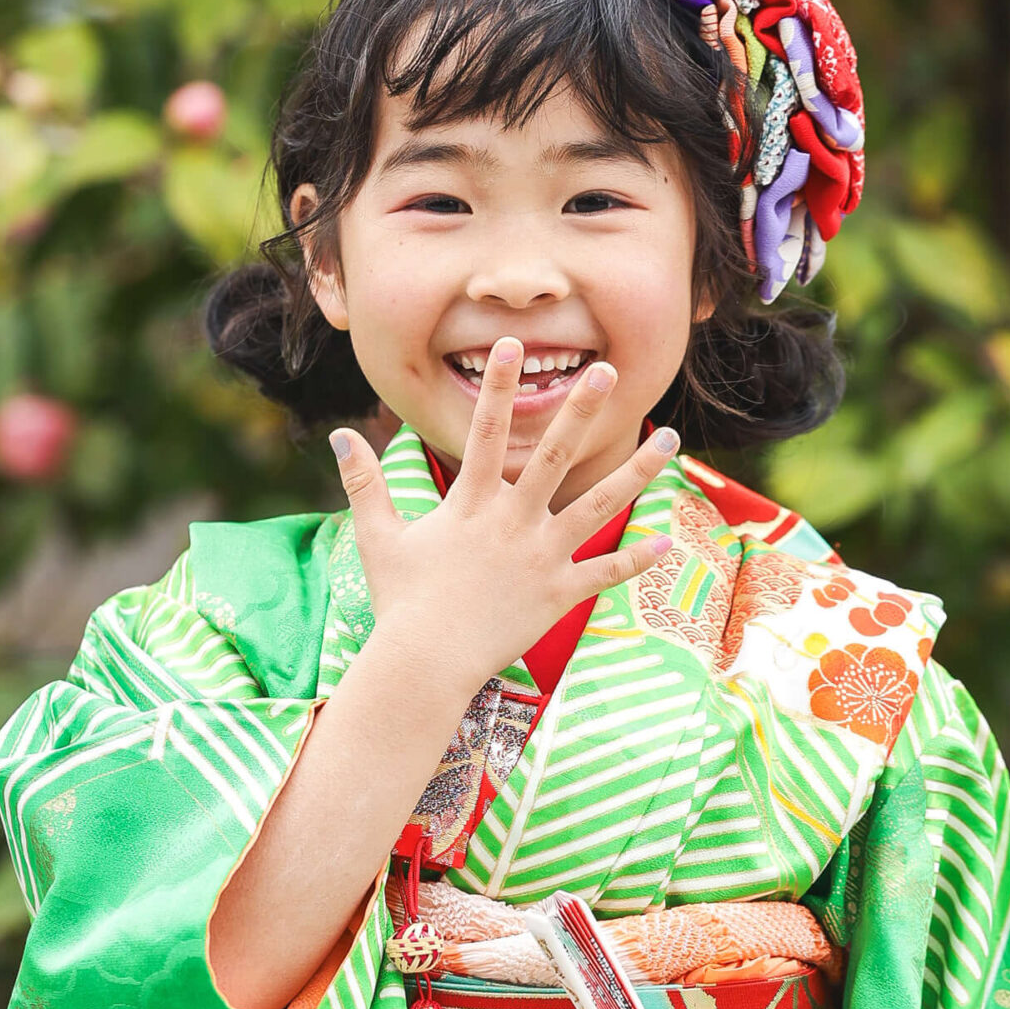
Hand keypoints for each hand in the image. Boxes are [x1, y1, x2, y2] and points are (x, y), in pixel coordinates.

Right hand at [330, 340, 677, 694]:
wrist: (424, 663)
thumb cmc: (400, 600)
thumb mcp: (378, 536)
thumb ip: (365, 482)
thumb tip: (340, 435)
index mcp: (471, 504)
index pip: (487, 432)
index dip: (499, 387)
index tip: (512, 345)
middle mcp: (513, 522)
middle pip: (555, 455)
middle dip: (582, 409)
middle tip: (609, 371)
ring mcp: (541, 557)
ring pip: (600, 505)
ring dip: (638, 470)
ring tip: (669, 439)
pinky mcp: (559, 594)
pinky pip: (605, 573)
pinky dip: (636, 559)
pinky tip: (666, 540)